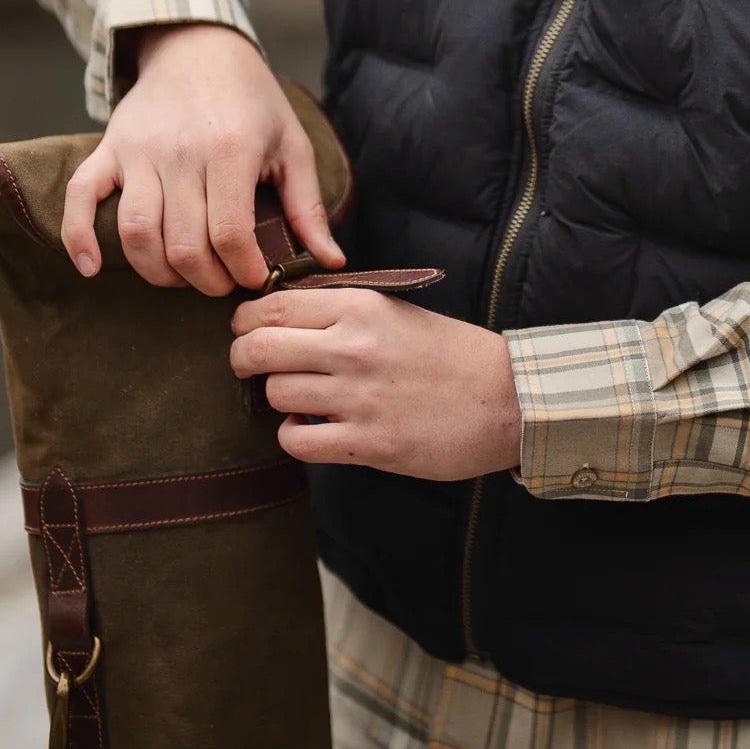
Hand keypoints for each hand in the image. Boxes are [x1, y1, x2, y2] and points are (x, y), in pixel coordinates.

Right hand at [61, 22, 344, 294]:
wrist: (199, 46)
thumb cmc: (252, 100)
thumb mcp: (292, 145)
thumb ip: (308, 207)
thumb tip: (331, 261)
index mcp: (230, 150)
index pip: (230, 235)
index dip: (242, 271)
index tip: (254, 279)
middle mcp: (180, 152)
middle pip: (183, 244)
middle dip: (206, 280)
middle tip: (221, 282)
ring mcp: (138, 151)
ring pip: (136, 232)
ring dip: (157, 272)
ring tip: (181, 277)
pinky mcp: (108, 149)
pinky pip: (80, 196)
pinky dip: (77, 236)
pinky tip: (89, 268)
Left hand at [229, 284, 521, 479]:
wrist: (508, 399)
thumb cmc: (450, 354)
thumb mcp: (395, 312)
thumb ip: (341, 309)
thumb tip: (278, 313)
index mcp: (360, 307)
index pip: (271, 305)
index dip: (246, 319)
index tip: (248, 329)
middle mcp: (353, 347)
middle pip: (257, 348)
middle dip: (242, 358)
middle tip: (249, 365)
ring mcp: (359, 397)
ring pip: (273, 394)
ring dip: (277, 398)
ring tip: (299, 398)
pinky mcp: (368, 443)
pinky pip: (296, 440)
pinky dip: (295, 435)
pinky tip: (313, 427)